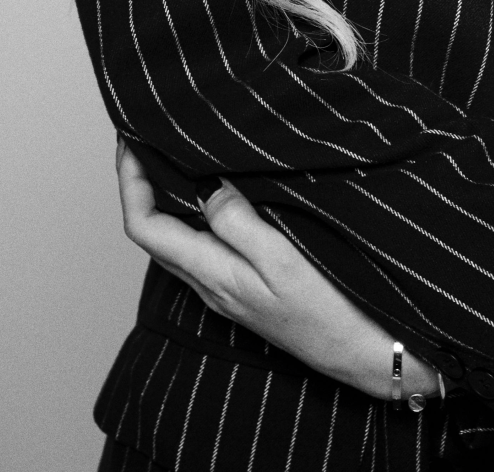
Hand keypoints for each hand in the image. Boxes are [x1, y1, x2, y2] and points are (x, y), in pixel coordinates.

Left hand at [116, 142, 440, 401]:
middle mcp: (210, 285)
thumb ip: (238, 222)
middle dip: (141, 184)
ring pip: (176, 239)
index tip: (130, 140)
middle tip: (146, 139)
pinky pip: (203, 245)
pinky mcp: (246, 288)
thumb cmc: (330, 310)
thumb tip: (204, 187)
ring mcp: (227, 289)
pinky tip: (215, 192)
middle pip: (153, 232)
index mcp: (213, 274)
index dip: (129, 182)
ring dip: (166, 197)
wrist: (364, 354)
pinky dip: (194, 212)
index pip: (145, 226)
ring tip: (174, 156)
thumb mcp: (283, 258)